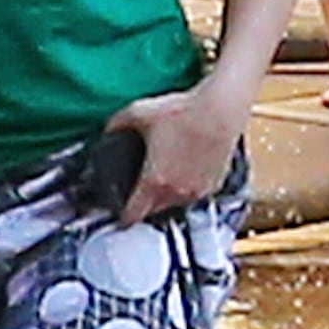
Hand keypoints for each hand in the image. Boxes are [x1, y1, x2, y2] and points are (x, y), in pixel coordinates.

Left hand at [103, 83, 245, 226]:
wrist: (220, 110)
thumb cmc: (181, 112)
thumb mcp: (139, 113)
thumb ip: (117, 124)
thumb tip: (107, 130)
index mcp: (154, 182)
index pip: (134, 214)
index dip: (123, 218)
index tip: (117, 216)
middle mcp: (176, 193)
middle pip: (154, 211)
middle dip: (144, 206)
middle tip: (137, 193)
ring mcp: (197, 191)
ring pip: (176, 205)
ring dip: (167, 198)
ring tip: (162, 181)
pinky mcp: (215, 185)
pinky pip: (195, 195)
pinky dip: (187, 189)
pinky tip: (184, 173)